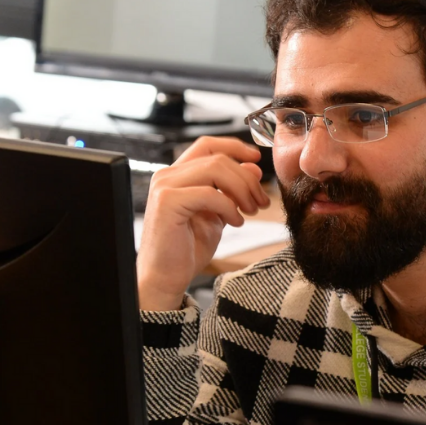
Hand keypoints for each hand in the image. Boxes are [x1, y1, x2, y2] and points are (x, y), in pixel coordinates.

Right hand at [136, 137, 270, 310]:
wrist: (165, 279)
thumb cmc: (186, 249)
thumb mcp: (217, 214)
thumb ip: (231, 190)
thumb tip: (253, 167)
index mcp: (177, 176)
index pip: (207, 146)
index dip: (234, 147)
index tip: (256, 158)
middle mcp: (167, 176)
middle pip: (217, 158)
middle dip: (246, 178)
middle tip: (261, 201)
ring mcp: (165, 187)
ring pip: (215, 169)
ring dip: (241, 189)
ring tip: (250, 210)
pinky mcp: (167, 203)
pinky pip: (209, 193)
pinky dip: (229, 206)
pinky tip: (235, 222)